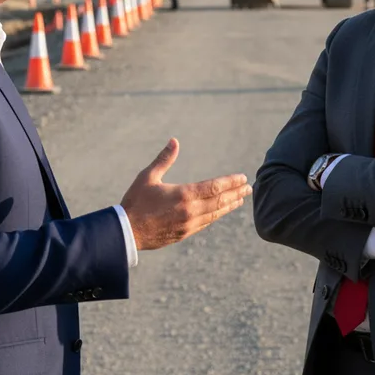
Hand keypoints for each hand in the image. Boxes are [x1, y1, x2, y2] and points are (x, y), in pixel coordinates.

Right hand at [120, 138, 250, 250]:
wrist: (126, 232)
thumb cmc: (135, 202)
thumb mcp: (148, 177)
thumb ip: (164, 159)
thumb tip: (175, 141)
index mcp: (184, 194)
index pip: (215, 187)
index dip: (230, 181)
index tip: (242, 177)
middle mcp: (191, 211)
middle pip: (220, 201)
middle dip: (236, 193)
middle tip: (249, 188)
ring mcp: (189, 224)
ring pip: (215, 214)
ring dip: (229, 206)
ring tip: (240, 199)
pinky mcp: (184, 234)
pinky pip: (206, 223)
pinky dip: (216, 216)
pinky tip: (221, 212)